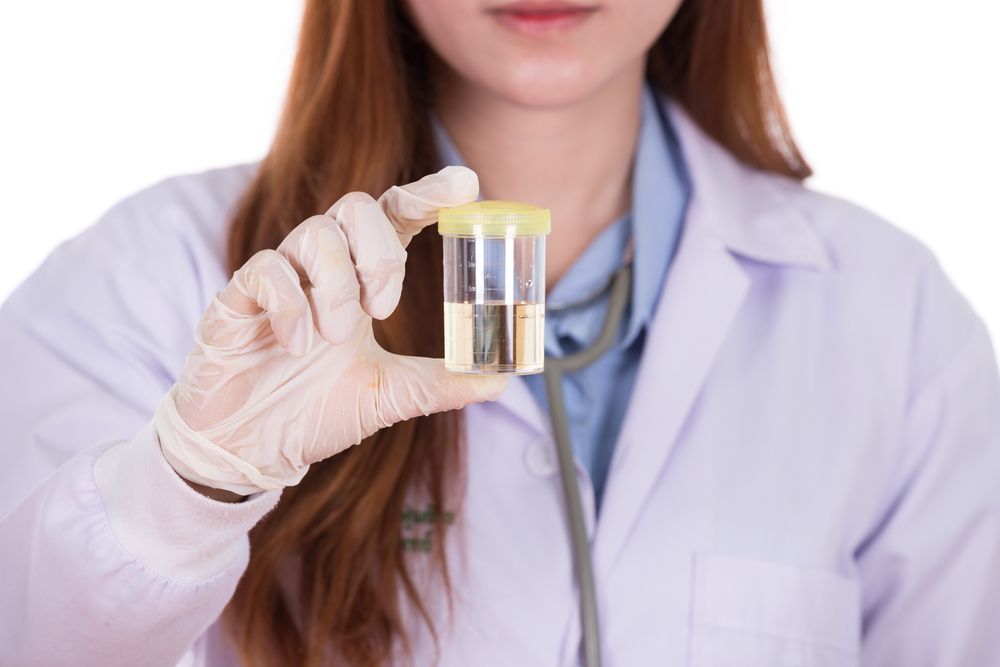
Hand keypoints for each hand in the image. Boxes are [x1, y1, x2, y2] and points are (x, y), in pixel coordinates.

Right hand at [154, 167, 507, 496]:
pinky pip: (266, 269)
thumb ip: (441, 383)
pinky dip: (290, 304)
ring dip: (336, 287)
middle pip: (355, 207)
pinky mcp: (237, 296)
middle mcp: (321, 268)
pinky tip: (297, 345)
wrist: (249, 447)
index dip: (428, 194)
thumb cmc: (314, 410)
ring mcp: (278, 277)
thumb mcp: (390, 396)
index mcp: (359, 281)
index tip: (466, 184)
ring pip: (314, 235)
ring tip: (332, 340)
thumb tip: (501, 380)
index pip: (395, 217)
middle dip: (379, 252)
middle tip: (383, 309)